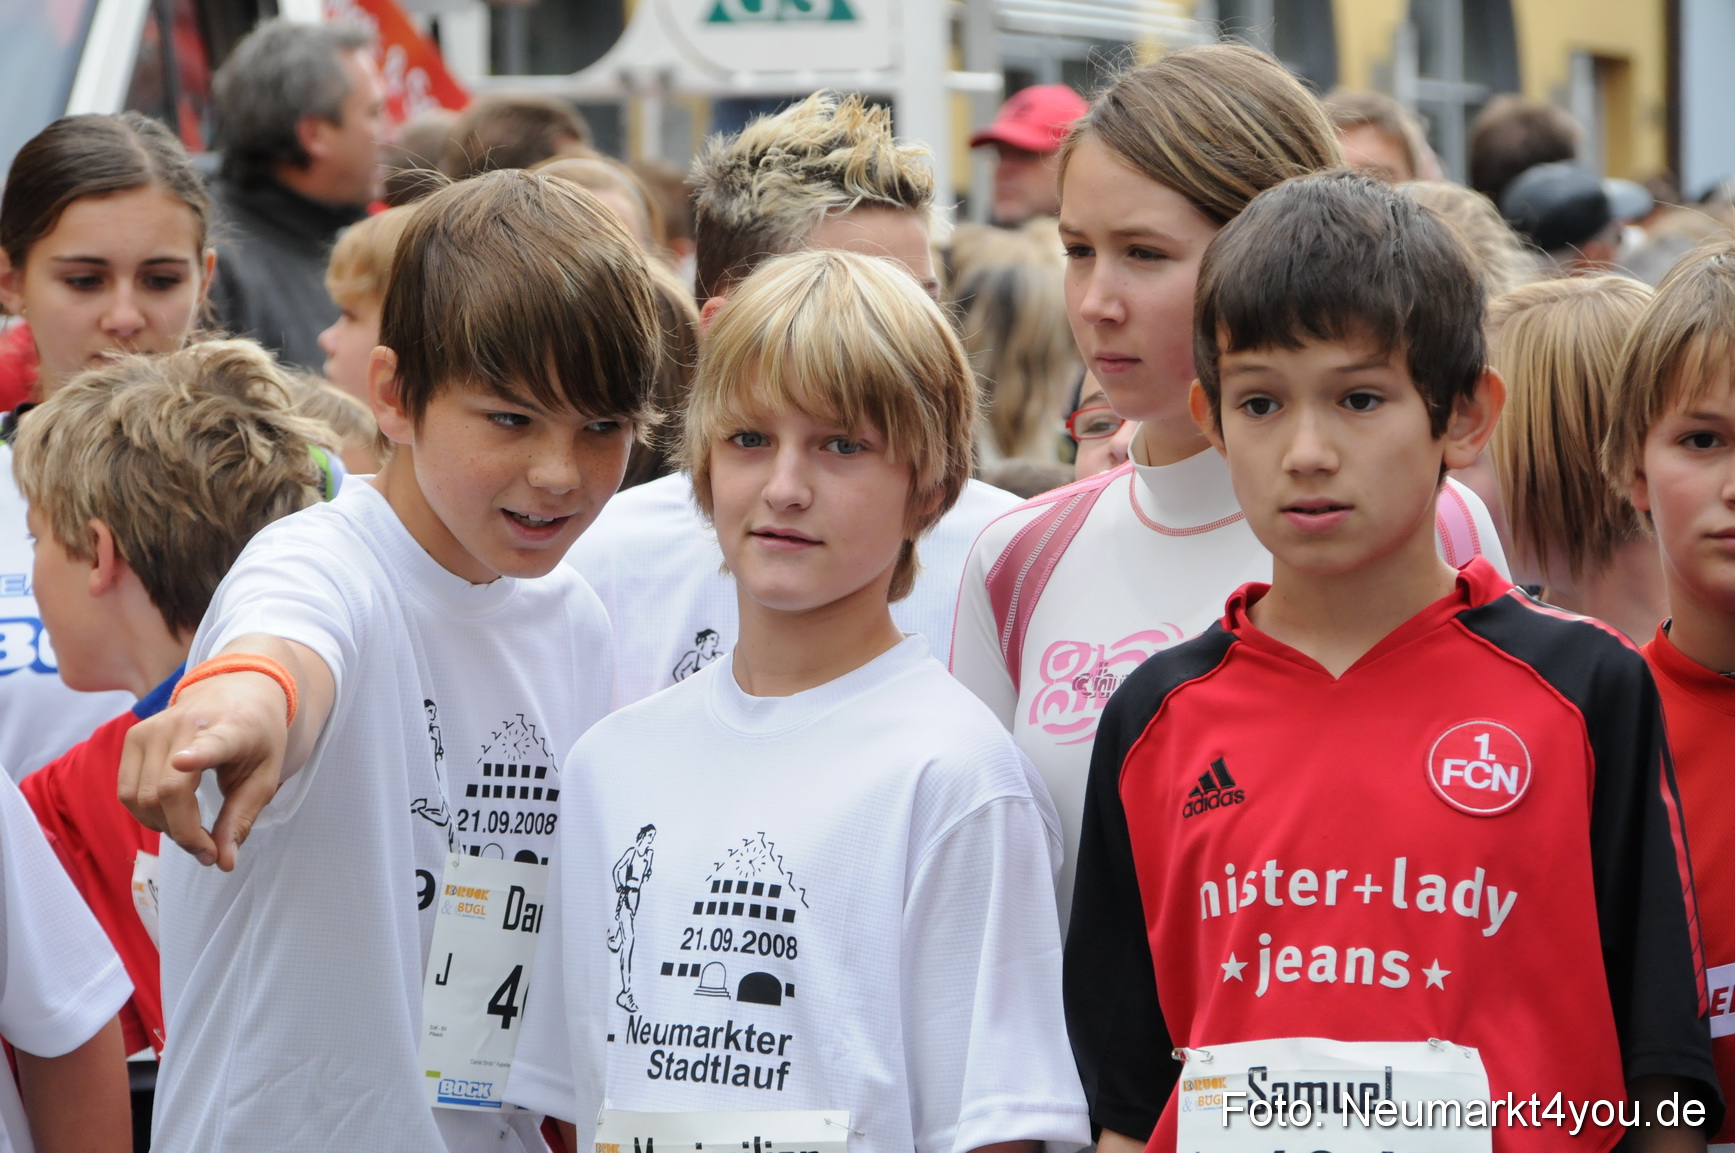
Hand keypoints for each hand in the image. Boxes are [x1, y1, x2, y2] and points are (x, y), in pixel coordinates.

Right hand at [119, 667, 289, 870]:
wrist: (236, 690)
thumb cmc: (256, 737)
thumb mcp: (265, 777)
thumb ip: (242, 819)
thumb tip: (223, 863)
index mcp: (229, 730)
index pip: (210, 744)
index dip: (197, 756)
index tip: (184, 763)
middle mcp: (184, 724)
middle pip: (166, 794)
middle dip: (184, 834)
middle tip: (209, 852)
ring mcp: (151, 728)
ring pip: (140, 798)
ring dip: (163, 827)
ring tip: (193, 831)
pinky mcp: (132, 737)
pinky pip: (127, 792)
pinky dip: (147, 814)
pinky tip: (173, 814)